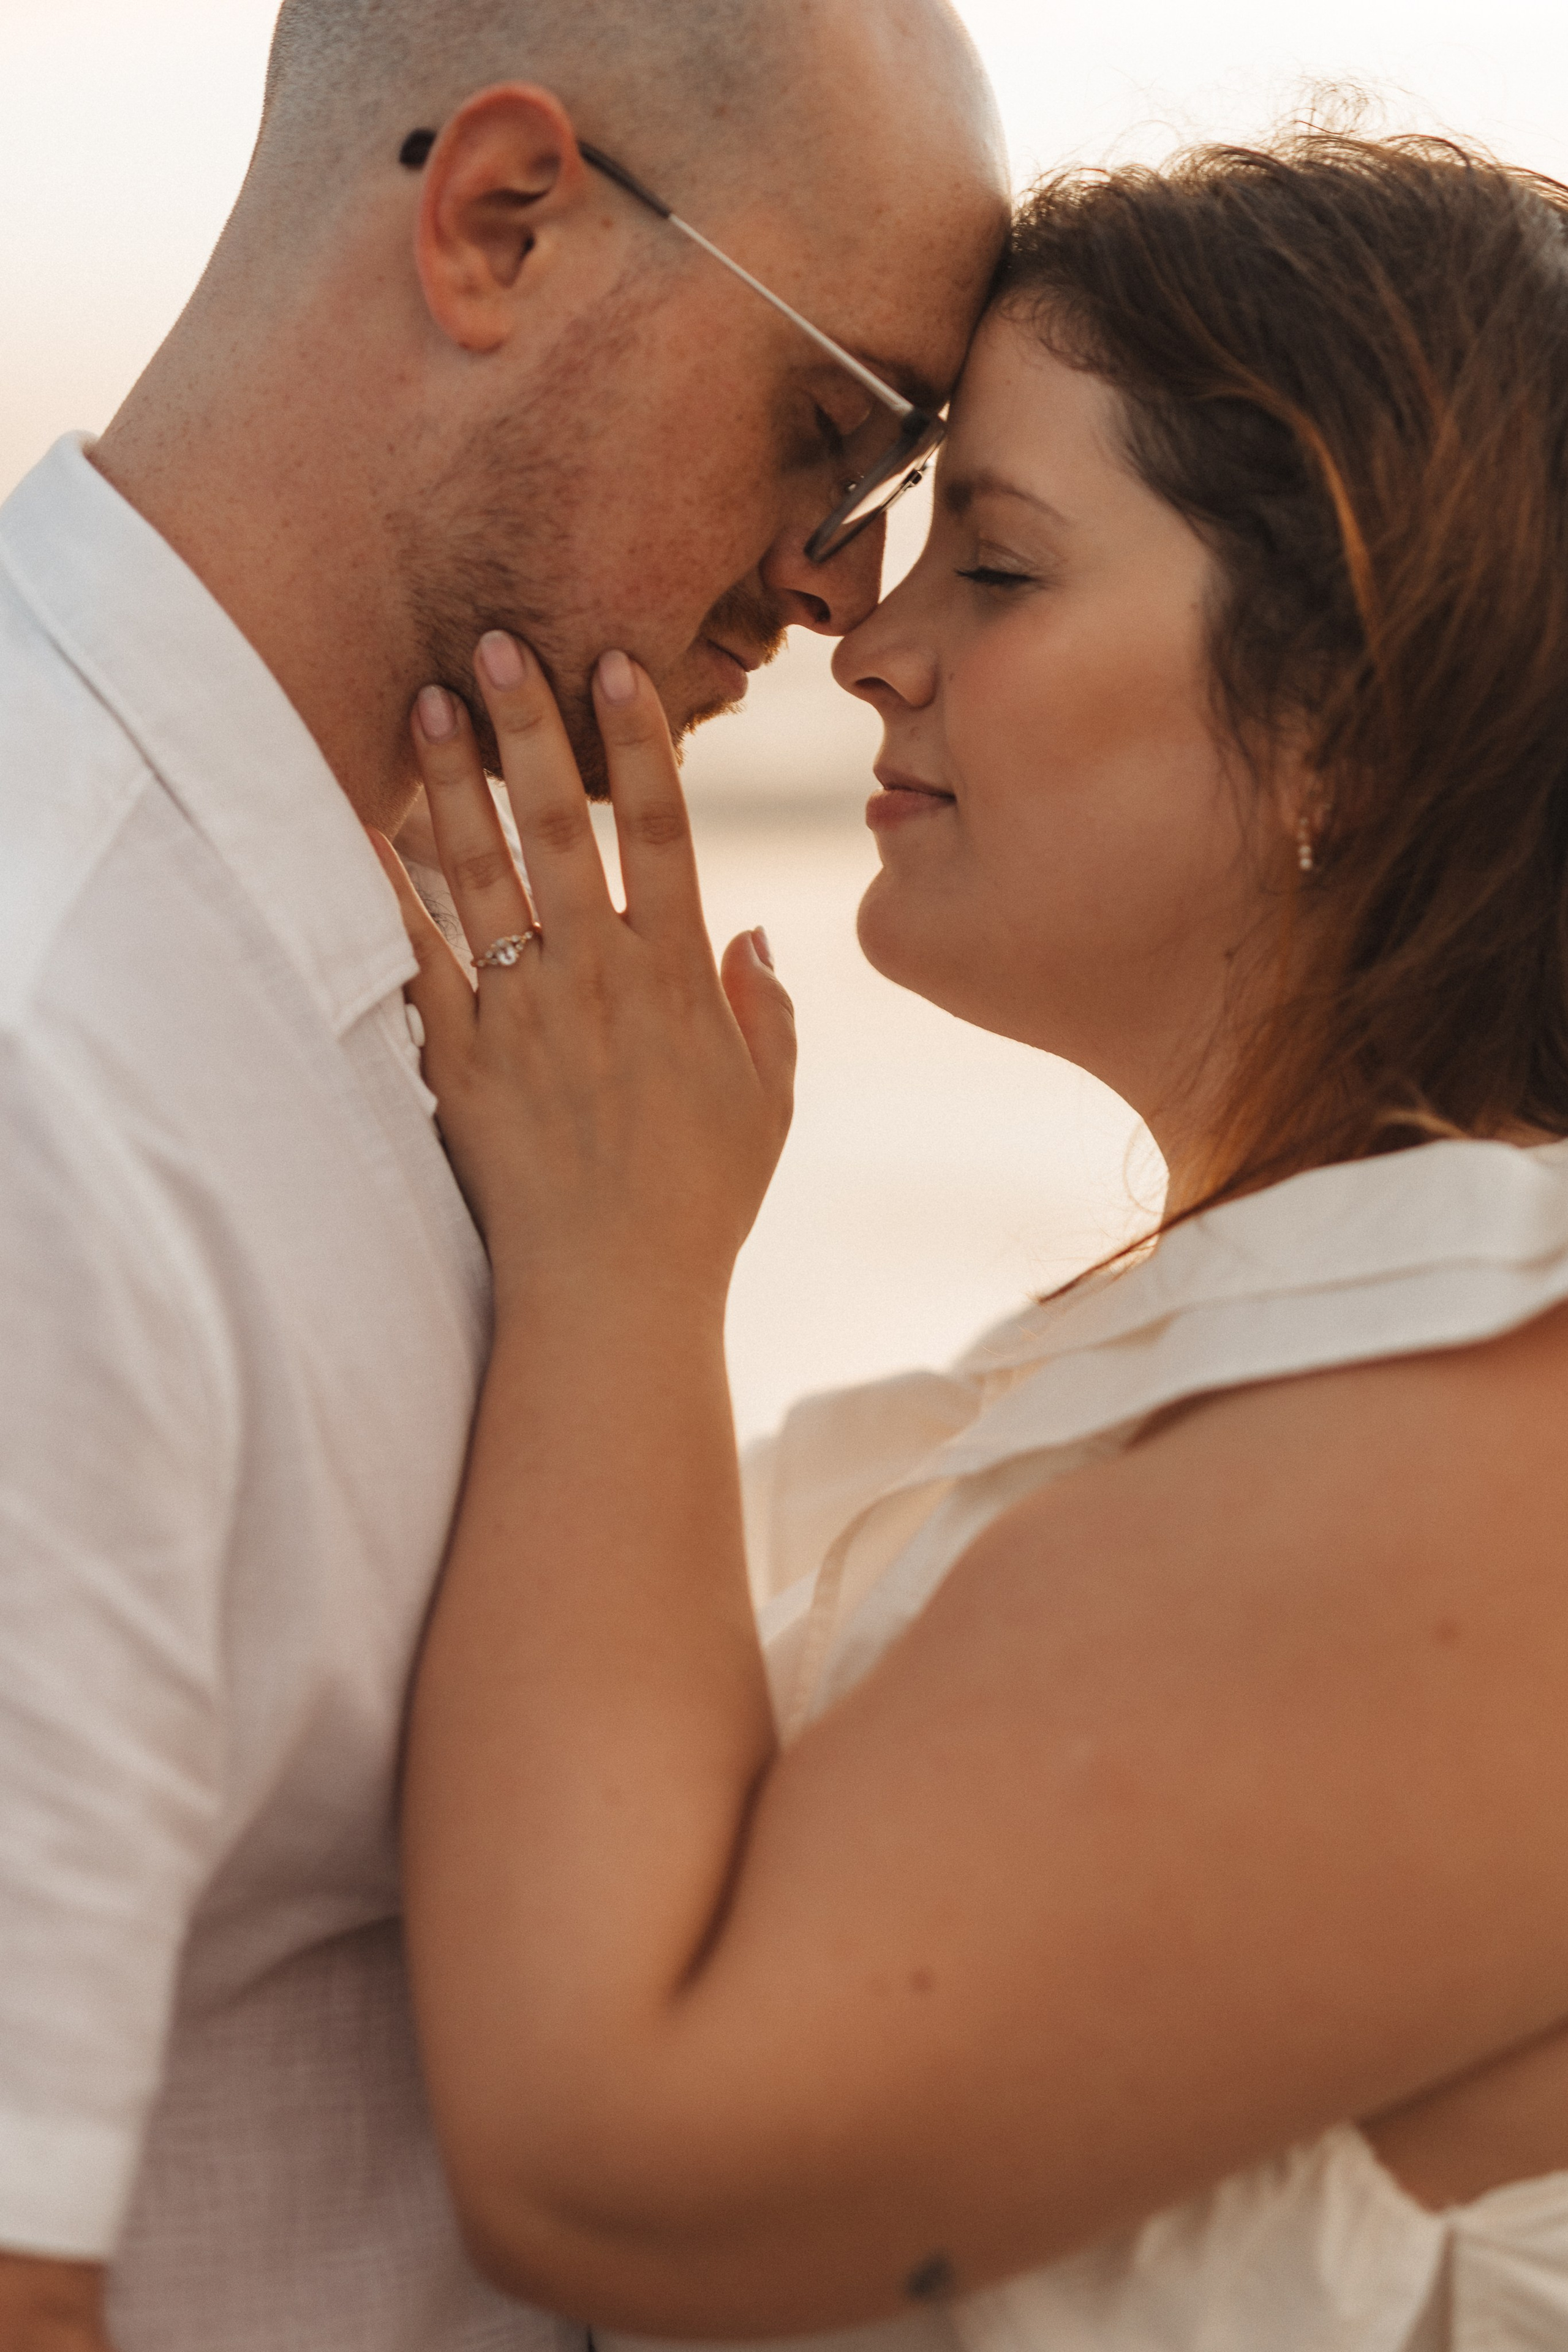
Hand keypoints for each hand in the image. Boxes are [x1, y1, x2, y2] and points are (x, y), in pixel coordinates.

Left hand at [373, 635, 795, 1315]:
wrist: (612, 1293)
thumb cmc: (699, 1203)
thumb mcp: (767, 1103)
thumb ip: (764, 1010)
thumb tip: (751, 935)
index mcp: (676, 978)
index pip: (662, 830)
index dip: (638, 742)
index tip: (612, 664)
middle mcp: (598, 977)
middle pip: (559, 826)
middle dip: (529, 726)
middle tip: (494, 640)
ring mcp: (523, 1014)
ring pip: (482, 874)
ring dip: (452, 780)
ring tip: (424, 701)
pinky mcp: (459, 1060)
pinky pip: (417, 959)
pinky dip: (385, 892)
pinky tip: (358, 828)